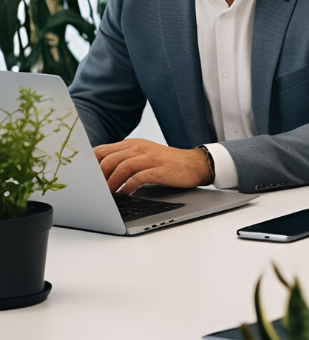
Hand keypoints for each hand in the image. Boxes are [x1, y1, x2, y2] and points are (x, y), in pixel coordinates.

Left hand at [95, 139, 211, 194]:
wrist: (195, 164)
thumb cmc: (167, 164)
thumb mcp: (143, 156)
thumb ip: (125, 159)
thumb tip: (100, 173)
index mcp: (133, 144)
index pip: (102, 150)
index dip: (89, 164)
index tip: (82, 178)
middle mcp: (140, 147)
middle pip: (109, 159)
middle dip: (98, 176)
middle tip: (93, 190)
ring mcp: (150, 157)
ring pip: (122, 167)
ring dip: (111, 183)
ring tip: (106, 195)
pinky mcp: (159, 169)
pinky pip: (139, 177)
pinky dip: (128, 187)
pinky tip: (125, 194)